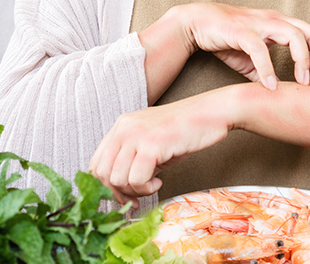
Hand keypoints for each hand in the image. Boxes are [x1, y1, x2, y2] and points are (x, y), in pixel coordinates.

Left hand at [88, 91, 232, 208]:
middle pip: (101, 173)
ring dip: (135, 190)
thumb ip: (133, 160)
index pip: (96, 162)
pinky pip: (137, 179)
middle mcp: (124, 128)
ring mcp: (136, 134)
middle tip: (138, 197)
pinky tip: (160, 181)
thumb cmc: (187, 130)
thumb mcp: (153, 142)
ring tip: (153, 184)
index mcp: (121, 126)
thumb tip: (121, 190)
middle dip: (118, 192)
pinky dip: (147, 188)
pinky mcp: (152, 144)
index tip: (124, 195)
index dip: (106, 185)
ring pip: (117, 179)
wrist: (213, 113)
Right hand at [178, 2, 309, 88]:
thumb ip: (268, 71)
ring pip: (293, 35)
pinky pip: (258, 49)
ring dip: (303, 60)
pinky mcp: (240, 30)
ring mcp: (259, 23)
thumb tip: (279, 93)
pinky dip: (267, 68)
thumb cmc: (227, 38)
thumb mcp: (253, 58)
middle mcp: (276, 20)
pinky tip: (271, 86)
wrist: (196, 23)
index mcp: (282, 24)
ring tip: (305, 84)